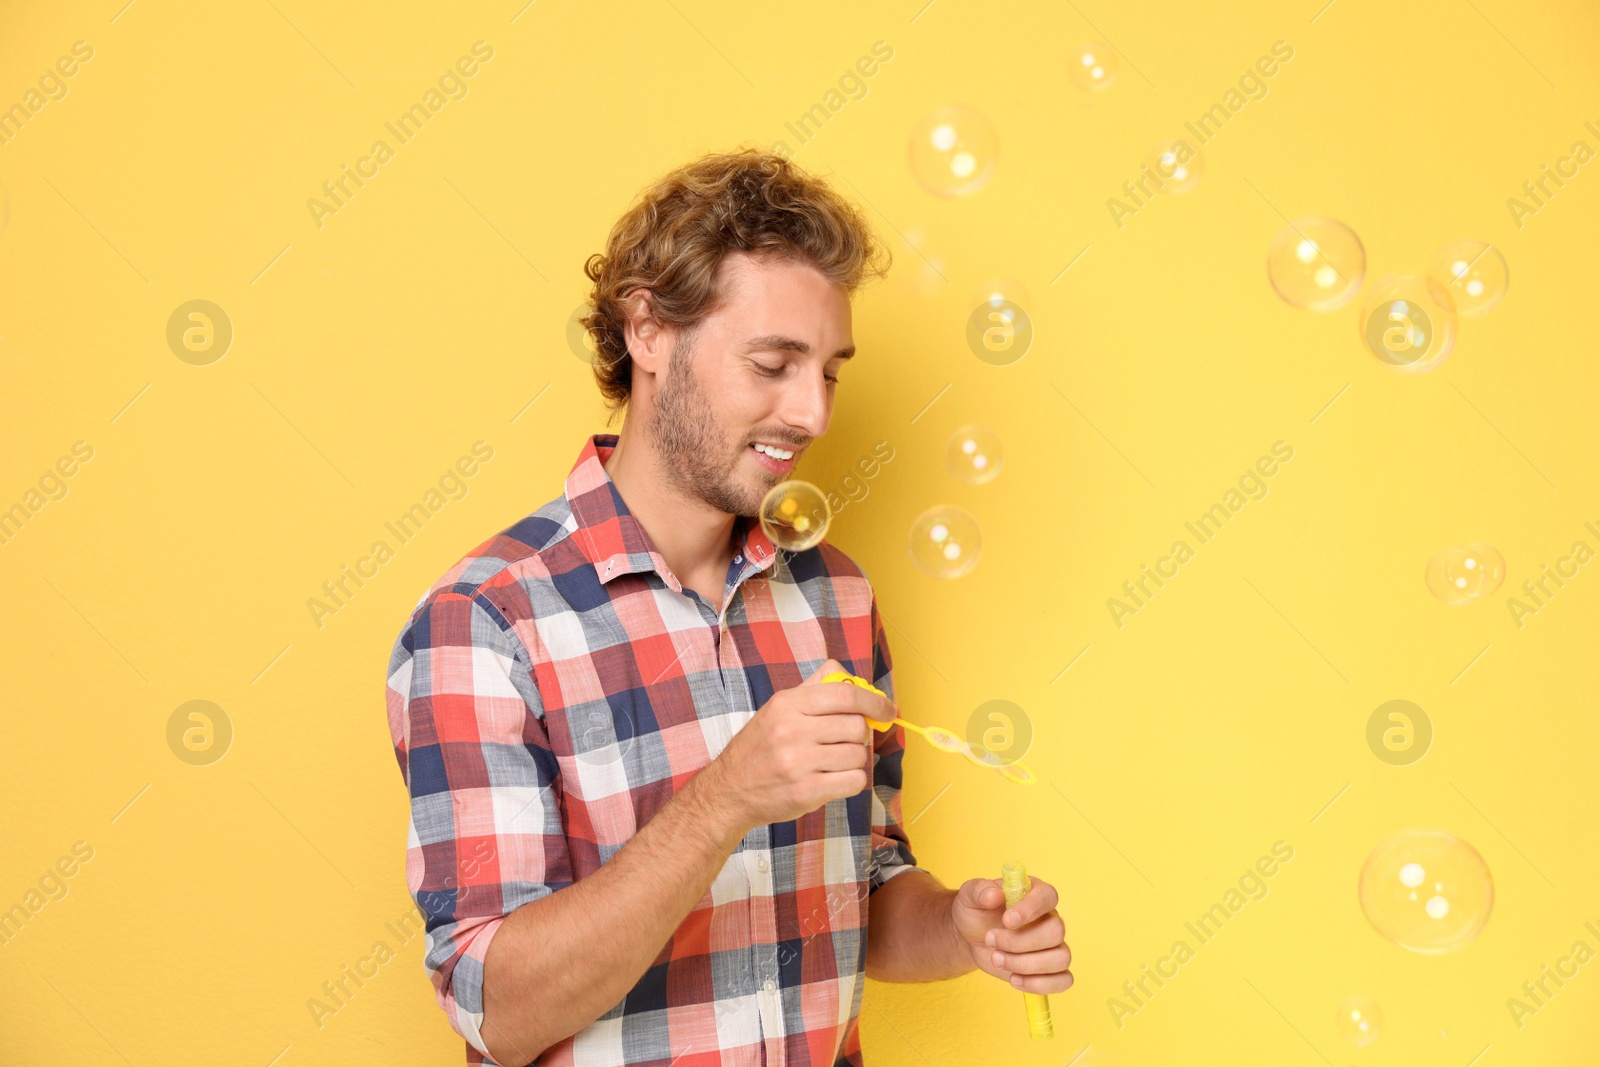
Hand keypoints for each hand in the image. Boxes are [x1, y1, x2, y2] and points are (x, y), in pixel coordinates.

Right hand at [693, 659, 896, 834]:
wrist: (729, 791)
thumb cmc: (759, 748)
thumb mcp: (777, 708)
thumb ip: (813, 688)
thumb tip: (849, 676)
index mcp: (788, 704)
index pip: (846, 694)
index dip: (875, 702)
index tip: (887, 710)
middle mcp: (792, 730)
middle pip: (857, 726)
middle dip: (860, 735)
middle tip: (846, 741)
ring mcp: (799, 763)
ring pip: (858, 755)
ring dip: (854, 760)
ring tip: (833, 763)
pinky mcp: (807, 792)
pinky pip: (854, 781)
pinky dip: (851, 781)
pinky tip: (833, 780)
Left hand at [950, 875, 1072, 993]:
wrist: (972, 938)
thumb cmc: (976, 912)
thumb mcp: (970, 896)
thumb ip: (979, 891)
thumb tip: (994, 895)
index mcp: (1035, 893)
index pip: (1048, 897)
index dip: (1031, 909)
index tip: (1007, 920)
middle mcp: (1050, 918)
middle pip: (1055, 932)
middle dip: (1019, 942)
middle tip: (990, 939)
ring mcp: (1053, 945)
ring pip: (1060, 958)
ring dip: (1025, 964)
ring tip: (996, 959)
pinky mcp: (1051, 970)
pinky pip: (1064, 980)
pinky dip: (1039, 984)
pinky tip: (1014, 979)